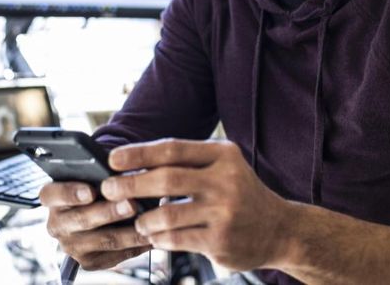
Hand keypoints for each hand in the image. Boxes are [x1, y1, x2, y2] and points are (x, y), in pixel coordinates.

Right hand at [37, 181, 151, 270]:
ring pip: (103, 240)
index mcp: (52, 198)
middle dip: (109, 212)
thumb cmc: (96, 184)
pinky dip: (136, 245)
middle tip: (131, 204)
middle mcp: (57, 224)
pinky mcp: (89, 262)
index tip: (90, 191)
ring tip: (148, 221)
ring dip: (128, 232)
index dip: (70, 193)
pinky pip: (116, 255)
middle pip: (81, 219)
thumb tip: (121, 169)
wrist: (97, 211)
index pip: (52, 194)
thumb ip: (100, 171)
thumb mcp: (91, 173)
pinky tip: (151, 235)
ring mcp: (72, 246)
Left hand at [101, 139, 290, 271]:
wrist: (280, 229)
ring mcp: (224, 212)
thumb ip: (187, 163)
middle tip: (109, 189)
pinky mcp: (220, 241)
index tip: (112, 159)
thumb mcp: (223, 166)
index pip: (173, 149)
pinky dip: (159, 238)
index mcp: (223, 155)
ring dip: (143, 219)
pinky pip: (176, 239)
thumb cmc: (240, 193)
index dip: (138, 154)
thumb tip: (134, 164)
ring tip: (138, 221)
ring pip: (167, 214)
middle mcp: (226, 180)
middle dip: (130, 184)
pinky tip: (155, 236)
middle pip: (166, 180)